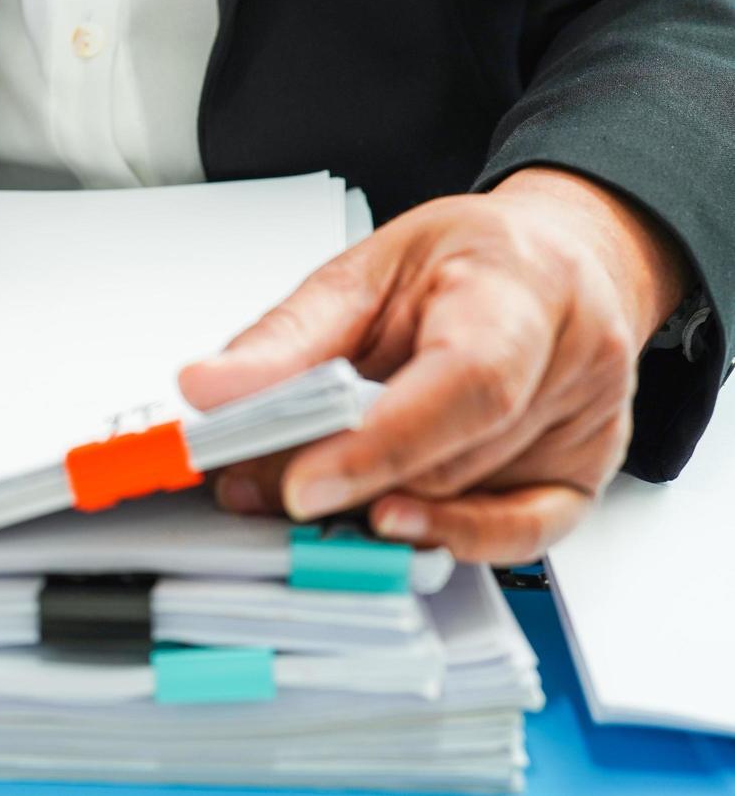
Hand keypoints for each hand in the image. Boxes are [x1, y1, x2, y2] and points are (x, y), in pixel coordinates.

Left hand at [179, 168, 688, 562]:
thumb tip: (209, 389)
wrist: (549, 262)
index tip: (297, 484)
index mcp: (522, 288)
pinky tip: (383, 524)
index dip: (379, 444)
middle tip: (252, 480)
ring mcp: (586, 425)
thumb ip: (289, 337)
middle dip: (344, 480)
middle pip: (455, 455)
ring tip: (292, 485)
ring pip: (468, 498)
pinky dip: (439, 536)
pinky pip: (517, 535)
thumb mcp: (366, 268)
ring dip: (370, 505)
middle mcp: (572, 360)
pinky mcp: (582, 476)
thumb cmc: (465, 259)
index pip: (465, 382)